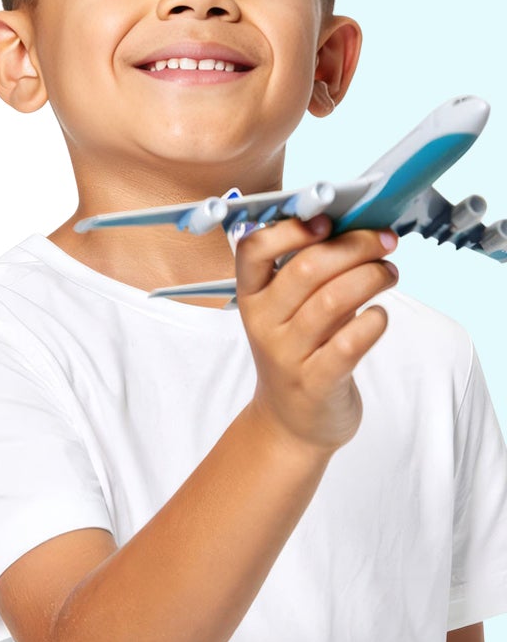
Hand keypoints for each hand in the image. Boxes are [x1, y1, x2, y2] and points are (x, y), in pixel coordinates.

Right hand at [234, 215, 397, 450]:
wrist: (291, 419)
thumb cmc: (298, 351)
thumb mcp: (287, 311)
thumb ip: (308, 272)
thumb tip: (354, 227)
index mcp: (251, 297)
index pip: (253, 250)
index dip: (290, 230)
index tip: (327, 222)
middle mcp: (263, 323)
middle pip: (306, 270)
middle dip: (355, 246)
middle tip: (384, 242)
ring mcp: (288, 354)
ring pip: (333, 301)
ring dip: (372, 277)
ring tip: (389, 273)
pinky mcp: (317, 381)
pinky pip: (351, 343)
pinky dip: (374, 321)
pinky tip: (379, 315)